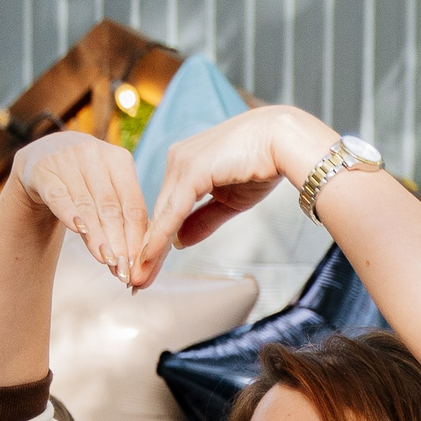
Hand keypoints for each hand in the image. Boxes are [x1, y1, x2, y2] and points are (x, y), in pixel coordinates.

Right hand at [15, 132, 150, 285]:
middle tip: (123, 270)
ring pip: (86, 206)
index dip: (136, 237)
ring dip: (97, 237)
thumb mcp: (107, 190)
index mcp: (119, 159)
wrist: (41, 158)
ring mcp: (67, 161)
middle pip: (111, 207)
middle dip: (118, 242)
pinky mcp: (42, 171)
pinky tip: (78, 231)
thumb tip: (141, 260)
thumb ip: (123, 217)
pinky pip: (58, 196)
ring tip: (106, 261)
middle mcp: (94, 155)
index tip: (138, 265)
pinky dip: (69, 213)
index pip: (133, 204)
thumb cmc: (84, 182)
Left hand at [137, 106, 339, 279]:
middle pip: (159, 212)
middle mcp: (179, 160)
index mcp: (187, 164)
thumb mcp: (229, 201)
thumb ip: (203, 220)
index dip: (158, 239)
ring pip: (161, 214)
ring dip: (149, 248)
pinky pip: (171, 211)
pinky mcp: (190, 170)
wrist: (285, 141)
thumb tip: (179, 242)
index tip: (149, 267)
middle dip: (148, 249)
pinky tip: (150, 257)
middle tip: (136, 280)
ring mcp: (182, 163)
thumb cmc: (263, 164)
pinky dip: (160, 236)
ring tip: (139, 277)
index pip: (167, 208)